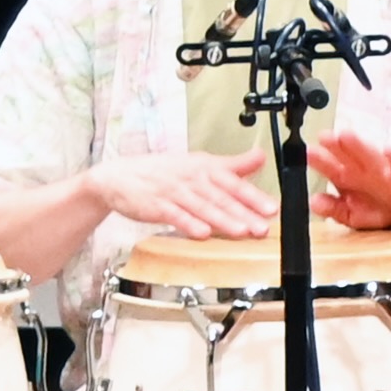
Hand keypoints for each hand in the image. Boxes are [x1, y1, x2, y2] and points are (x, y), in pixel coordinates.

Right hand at [85, 146, 276, 239]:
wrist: (119, 177)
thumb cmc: (163, 173)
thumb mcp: (198, 163)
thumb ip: (231, 165)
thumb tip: (260, 157)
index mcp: (204, 167)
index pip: (233, 182)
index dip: (253, 196)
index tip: (272, 208)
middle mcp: (191, 178)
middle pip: (221, 197)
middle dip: (244, 212)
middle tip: (263, 226)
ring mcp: (173, 192)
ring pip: (202, 207)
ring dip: (223, 220)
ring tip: (242, 231)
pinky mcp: (157, 206)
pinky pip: (175, 216)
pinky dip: (189, 224)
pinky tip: (203, 234)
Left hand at [307, 134, 390, 233]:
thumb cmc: (383, 207)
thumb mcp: (354, 215)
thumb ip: (334, 208)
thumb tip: (313, 202)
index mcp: (350, 179)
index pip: (332, 167)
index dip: (320, 160)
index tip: (307, 152)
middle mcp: (365, 171)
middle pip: (349, 157)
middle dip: (336, 148)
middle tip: (324, 137)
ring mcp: (385, 173)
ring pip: (371, 157)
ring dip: (359, 147)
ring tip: (346, 136)